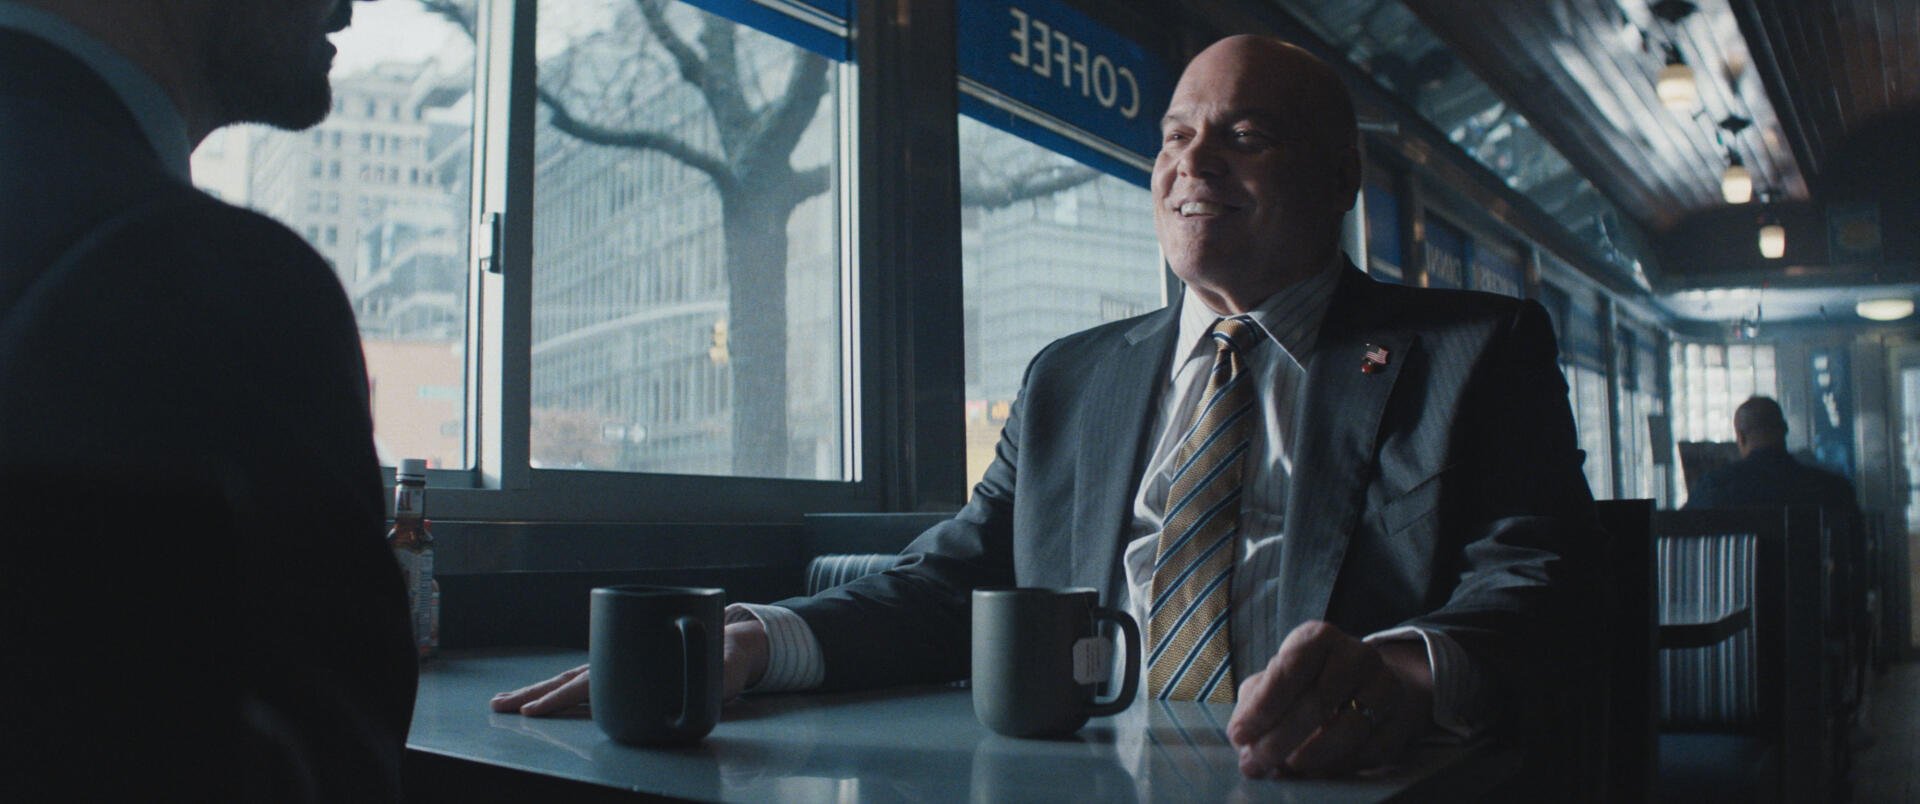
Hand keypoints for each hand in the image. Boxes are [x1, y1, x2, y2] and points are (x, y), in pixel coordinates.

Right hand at [489, 619, 774, 716]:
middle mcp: (622, 665)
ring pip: (571, 680)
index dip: (559, 700)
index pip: (588, 685)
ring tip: (505, 703)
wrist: (730, 646)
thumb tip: (705, 690)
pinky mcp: (621, 675)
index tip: (531, 713)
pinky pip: (584, 683)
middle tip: (498, 706)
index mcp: (636, 665)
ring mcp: (618, 668)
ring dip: (538, 693)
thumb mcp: (719, 677)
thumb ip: (709, 683)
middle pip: (570, 681)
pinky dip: (557, 692)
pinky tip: (538, 701)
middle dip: (533, 694)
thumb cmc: (723, 663)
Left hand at [1225, 621, 1432, 776]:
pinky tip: (1315, 772)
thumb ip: (1257, 703)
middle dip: (1280, 739)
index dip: (1263, 706)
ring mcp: (1385, 685)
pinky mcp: (1400, 718)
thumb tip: (1243, 739)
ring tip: (1285, 768)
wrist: (1370, 684)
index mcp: (1318, 638)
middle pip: (1317, 701)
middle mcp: (1356, 655)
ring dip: (1310, 755)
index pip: (1289, 669)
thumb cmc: (1311, 681)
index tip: (1239, 736)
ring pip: (1348, 729)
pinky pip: (1370, 750)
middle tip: (1255, 764)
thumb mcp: (1279, 678)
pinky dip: (1339, 766)